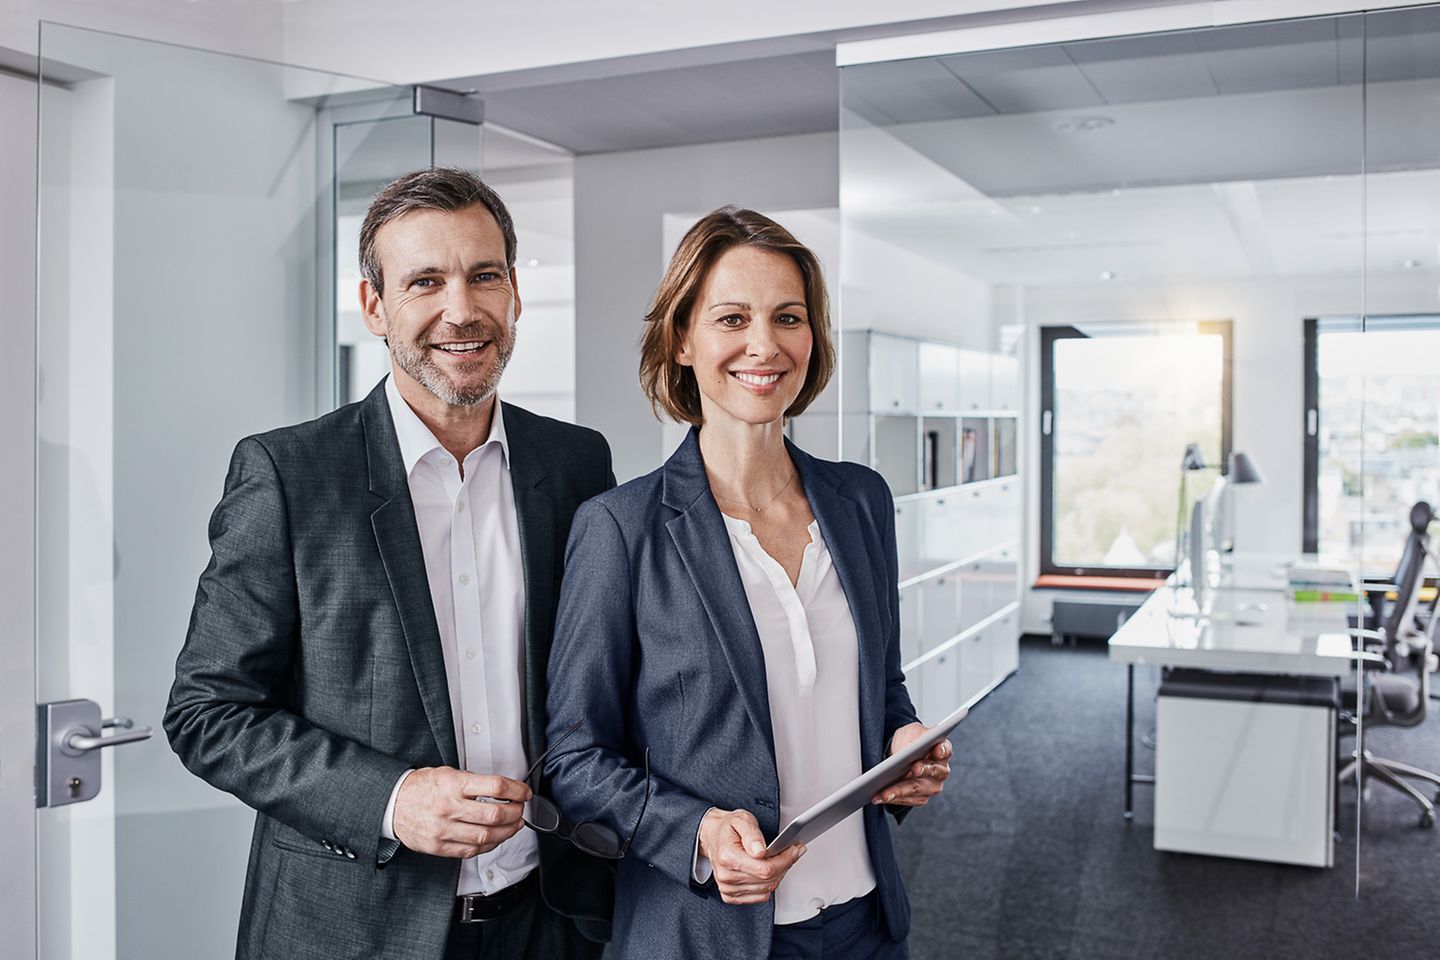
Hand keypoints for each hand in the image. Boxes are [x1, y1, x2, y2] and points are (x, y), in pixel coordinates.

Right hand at [392, 767, 530, 858]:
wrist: (392, 804)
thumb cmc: (420, 787)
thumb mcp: (447, 773)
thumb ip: (473, 782)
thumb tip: (503, 789)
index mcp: (453, 785)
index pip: (495, 786)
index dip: (516, 790)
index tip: (524, 792)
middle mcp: (449, 807)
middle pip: (495, 814)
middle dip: (515, 813)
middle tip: (520, 809)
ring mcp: (444, 830)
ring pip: (486, 836)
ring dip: (507, 832)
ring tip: (514, 825)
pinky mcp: (439, 847)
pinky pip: (471, 850)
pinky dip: (489, 845)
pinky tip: (495, 838)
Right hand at [697, 807, 804, 904]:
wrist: (713, 837)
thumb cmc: (728, 829)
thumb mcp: (741, 819)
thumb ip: (752, 833)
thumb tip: (760, 850)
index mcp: (727, 857)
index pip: (765, 869)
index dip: (785, 860)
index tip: (795, 850)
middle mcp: (726, 876)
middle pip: (768, 880)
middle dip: (785, 865)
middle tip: (793, 851)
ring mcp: (728, 888)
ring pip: (766, 889)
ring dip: (779, 875)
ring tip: (781, 859)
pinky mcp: (730, 896)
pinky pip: (760, 896)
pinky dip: (769, 885)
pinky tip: (769, 871)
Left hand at [873, 722, 950, 806]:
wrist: (898, 754)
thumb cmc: (908, 741)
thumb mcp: (911, 732)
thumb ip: (918, 735)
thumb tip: (919, 742)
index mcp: (941, 750)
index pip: (945, 749)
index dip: (942, 750)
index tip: (937, 750)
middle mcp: (941, 770)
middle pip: (933, 771)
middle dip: (922, 770)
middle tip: (913, 769)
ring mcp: (932, 786)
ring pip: (918, 790)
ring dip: (900, 791)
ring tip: (883, 793)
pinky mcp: (921, 797)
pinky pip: (908, 800)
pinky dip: (893, 798)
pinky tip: (880, 797)